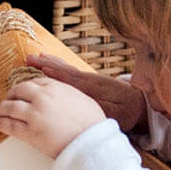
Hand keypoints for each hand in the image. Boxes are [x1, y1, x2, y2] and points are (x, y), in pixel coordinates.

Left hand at [0, 75, 106, 158]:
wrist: (91, 142)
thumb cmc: (92, 123)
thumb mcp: (82, 98)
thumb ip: (67, 93)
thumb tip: (62, 95)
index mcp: (55, 86)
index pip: (33, 82)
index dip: (24, 88)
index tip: (21, 92)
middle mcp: (42, 97)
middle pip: (18, 91)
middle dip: (10, 95)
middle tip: (7, 100)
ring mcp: (35, 114)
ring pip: (10, 107)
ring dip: (1, 109)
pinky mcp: (30, 132)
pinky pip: (10, 125)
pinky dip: (1, 123)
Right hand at [22, 52, 147, 133]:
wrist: (141, 104)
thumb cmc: (127, 111)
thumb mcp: (115, 113)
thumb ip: (99, 106)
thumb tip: (83, 101)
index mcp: (92, 88)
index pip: (69, 78)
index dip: (54, 72)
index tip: (40, 66)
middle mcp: (89, 80)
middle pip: (64, 70)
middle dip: (47, 64)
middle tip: (29, 58)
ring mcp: (89, 79)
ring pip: (67, 69)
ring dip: (51, 63)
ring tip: (37, 57)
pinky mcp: (90, 82)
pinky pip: (71, 72)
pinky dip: (60, 66)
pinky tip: (53, 65)